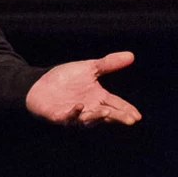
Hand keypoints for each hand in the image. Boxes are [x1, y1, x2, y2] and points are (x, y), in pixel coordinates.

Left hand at [25, 51, 140, 126]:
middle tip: (130, 120)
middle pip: (107, 114)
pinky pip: (68, 117)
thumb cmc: (64, 77)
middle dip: (118, 117)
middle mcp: (89, 108)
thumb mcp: (89, 68)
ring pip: (89, 119)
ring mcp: (75, 114)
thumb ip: (109, 64)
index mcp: (98, 98)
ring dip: (98, 116)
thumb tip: (131, 55)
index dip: (127, 110)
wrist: (40, 82)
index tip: (137, 116)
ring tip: (107, 112)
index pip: (116, 104)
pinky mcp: (60, 116)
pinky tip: (79, 107)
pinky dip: (74, 114)